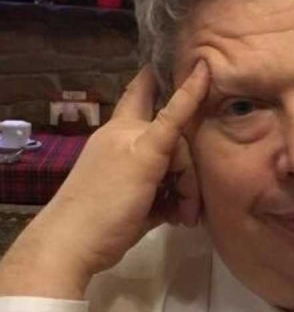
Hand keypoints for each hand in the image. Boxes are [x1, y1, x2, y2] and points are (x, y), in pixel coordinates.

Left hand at [0, 61, 208, 298]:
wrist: (76, 247)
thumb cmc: (108, 195)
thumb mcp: (144, 154)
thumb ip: (172, 118)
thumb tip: (200, 73)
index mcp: (127, 129)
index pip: (147, 93)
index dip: (163, 78)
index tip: (194, 64)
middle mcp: (132, 146)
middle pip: (173, 141)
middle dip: (189, 164)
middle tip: (197, 193)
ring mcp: (137, 175)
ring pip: (174, 170)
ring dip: (186, 190)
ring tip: (189, 213)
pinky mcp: (141, 200)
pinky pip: (169, 194)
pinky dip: (178, 204)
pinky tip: (182, 217)